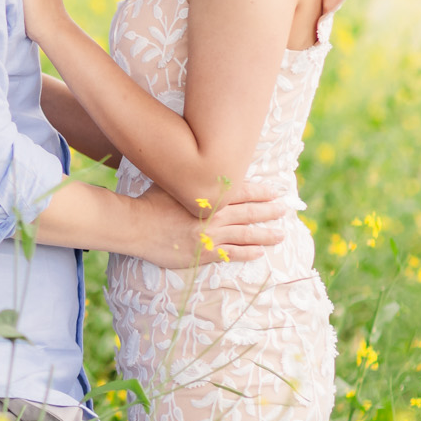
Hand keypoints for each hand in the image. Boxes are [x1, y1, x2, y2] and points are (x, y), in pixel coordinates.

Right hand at [143, 182, 288, 266]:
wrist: (135, 226)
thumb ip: (191, 178)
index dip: (262, 192)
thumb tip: (202, 165)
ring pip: (245, 235)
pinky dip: (247, 253)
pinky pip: (230, 254)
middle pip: (249, 213)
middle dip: (270, 211)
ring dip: (265, 234)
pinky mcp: (202, 254)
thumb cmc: (150, 201)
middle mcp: (213, 216)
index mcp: (208, 197)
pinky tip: (259, 253)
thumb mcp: (172, 182)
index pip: (242, 192)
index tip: (278, 192)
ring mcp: (209, 236)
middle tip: (286, 210)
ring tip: (281, 234)